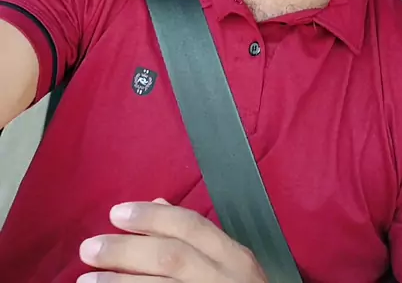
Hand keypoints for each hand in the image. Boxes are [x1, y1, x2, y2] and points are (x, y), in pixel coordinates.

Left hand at [78, 199, 267, 282]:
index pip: (190, 226)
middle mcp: (224, 280)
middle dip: (127, 251)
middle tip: (89, 248)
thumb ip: (197, 237)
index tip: (115, 213)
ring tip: (87, 280)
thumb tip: (157, 206)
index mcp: (235, 257)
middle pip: (171, 258)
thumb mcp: (231, 264)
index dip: (151, 218)